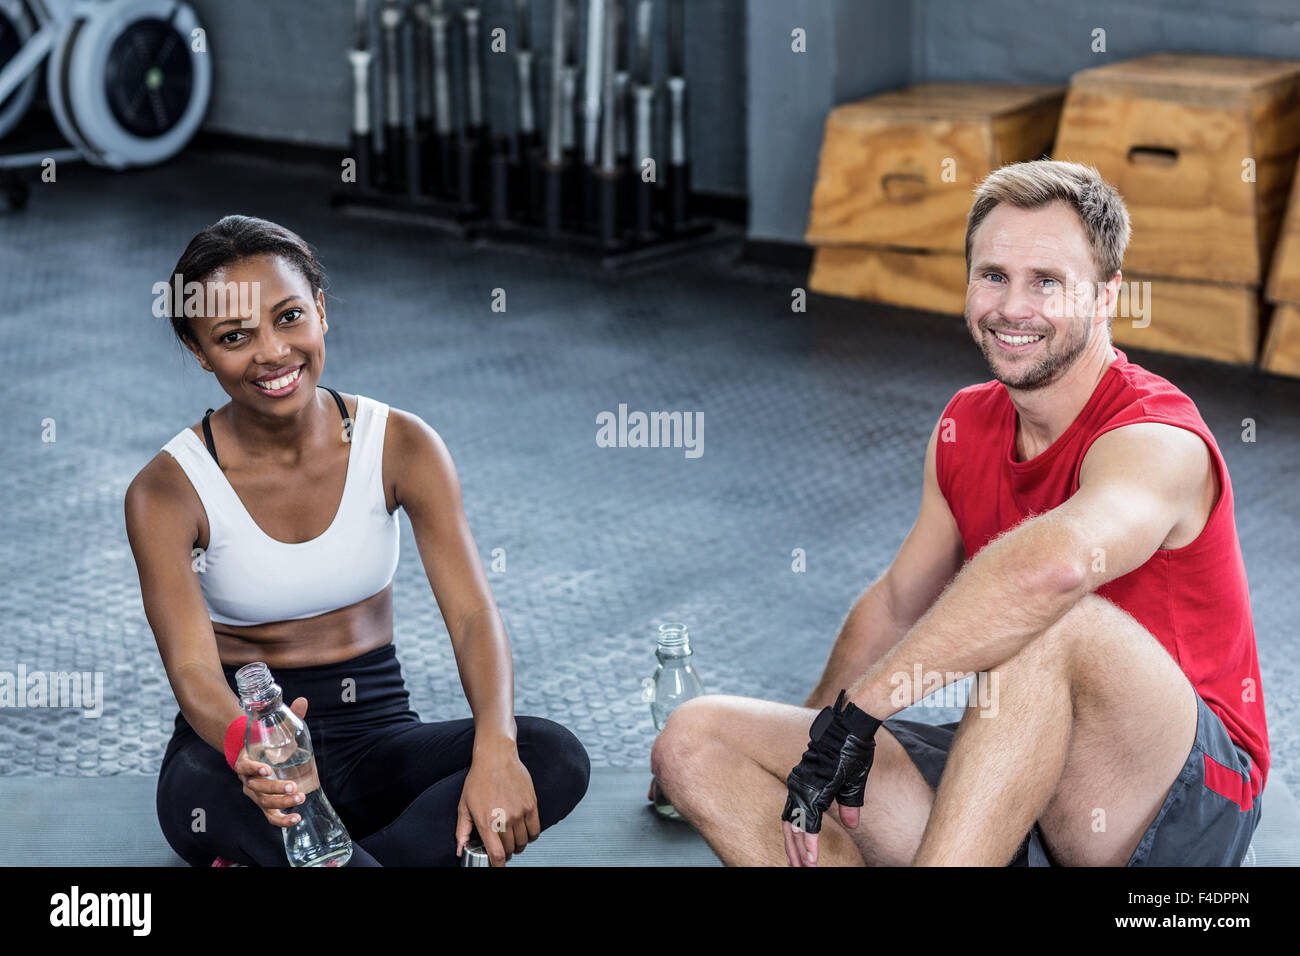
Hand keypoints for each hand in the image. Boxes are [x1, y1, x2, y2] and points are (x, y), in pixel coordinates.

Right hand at [234, 696, 310, 827]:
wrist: (258, 757)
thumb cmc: (268, 743)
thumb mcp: (277, 730)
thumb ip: (290, 717)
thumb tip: (303, 701)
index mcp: (245, 762)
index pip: (244, 767)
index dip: (253, 769)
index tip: (266, 769)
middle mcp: (248, 780)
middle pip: (257, 788)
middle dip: (275, 789)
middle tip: (293, 787)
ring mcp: (256, 794)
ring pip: (265, 803)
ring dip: (281, 802)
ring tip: (299, 798)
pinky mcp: (265, 804)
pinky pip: (271, 816)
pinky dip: (282, 820)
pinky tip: (296, 819)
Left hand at [455, 738, 540, 865]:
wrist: (496, 757)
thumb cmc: (479, 779)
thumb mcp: (464, 806)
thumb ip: (462, 831)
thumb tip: (459, 850)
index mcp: (486, 822)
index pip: (497, 855)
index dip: (498, 865)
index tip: (497, 865)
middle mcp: (504, 819)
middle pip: (511, 849)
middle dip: (507, 853)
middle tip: (503, 849)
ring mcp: (520, 812)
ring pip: (523, 841)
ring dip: (518, 846)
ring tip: (513, 841)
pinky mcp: (531, 805)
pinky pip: (535, 830)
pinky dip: (531, 837)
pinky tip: (525, 834)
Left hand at [781, 690, 880, 866]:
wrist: (852, 728)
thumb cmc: (852, 751)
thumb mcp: (851, 784)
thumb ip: (848, 805)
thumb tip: (852, 824)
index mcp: (806, 786)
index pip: (796, 818)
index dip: (798, 839)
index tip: (802, 859)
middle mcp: (800, 787)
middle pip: (790, 826)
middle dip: (793, 850)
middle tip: (796, 869)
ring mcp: (804, 788)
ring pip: (795, 827)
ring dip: (799, 851)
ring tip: (804, 869)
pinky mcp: (813, 789)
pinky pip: (808, 822)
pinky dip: (809, 841)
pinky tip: (811, 857)